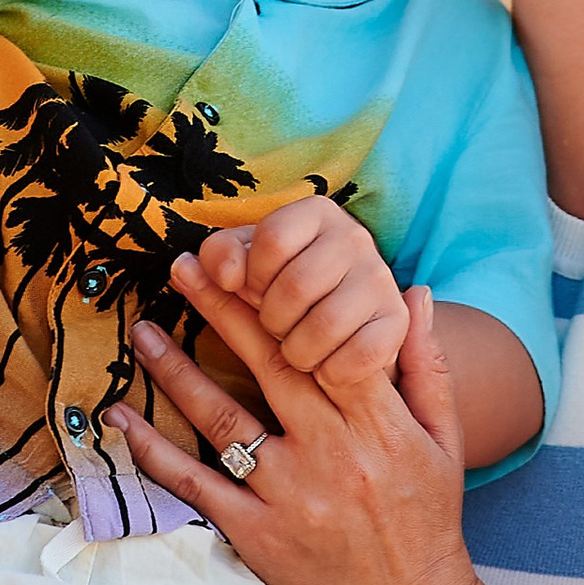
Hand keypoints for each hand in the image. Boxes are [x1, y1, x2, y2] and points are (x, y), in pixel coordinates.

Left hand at [122, 261, 478, 584]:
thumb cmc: (429, 523)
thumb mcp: (444, 443)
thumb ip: (427, 367)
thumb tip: (415, 293)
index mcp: (379, 425)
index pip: (326, 341)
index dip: (284, 297)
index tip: (251, 258)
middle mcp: (332, 454)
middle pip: (269, 365)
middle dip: (223, 309)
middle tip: (184, 265)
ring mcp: (291, 496)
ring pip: (223, 419)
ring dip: (177, 371)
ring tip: (144, 330)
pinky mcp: (257, 535)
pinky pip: (197, 485)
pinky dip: (156, 451)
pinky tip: (122, 419)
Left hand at [190, 193, 405, 401]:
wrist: (349, 322)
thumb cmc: (287, 289)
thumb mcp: (250, 264)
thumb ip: (219, 258)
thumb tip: (186, 266)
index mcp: (315, 213)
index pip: (272, 239)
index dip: (252, 276)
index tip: (254, 291)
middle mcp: (355, 238)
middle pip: (295, 287)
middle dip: (273, 321)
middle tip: (277, 330)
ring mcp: (381, 280)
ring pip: (324, 327)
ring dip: (298, 352)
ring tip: (298, 352)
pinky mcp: (396, 323)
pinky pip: (357, 357)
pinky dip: (332, 371)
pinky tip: (325, 368)